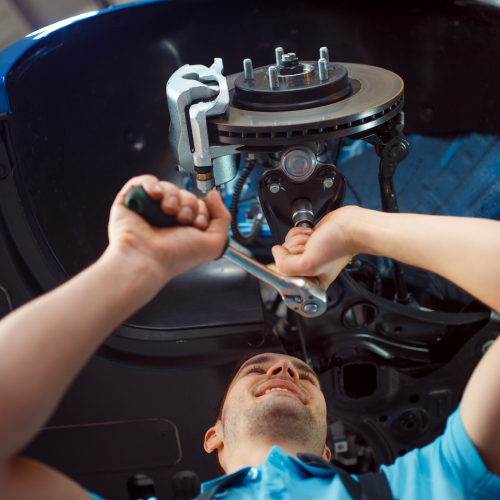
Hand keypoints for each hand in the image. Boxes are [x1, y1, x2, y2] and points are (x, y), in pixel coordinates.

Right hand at [107, 175, 229, 289]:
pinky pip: (143, 182)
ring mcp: (149, 210)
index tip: (197, 223)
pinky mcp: (131, 203)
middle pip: (185, 195)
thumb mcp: (213, 242)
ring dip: (172, 196)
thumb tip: (214, 195)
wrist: (148, 260)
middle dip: (188, 204)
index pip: (199, 205)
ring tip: (168, 210)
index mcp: (185, 228)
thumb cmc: (175, 257)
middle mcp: (167, 219)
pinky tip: (155, 194)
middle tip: (182, 219)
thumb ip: (223, 218)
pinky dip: (151, 183)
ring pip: (167, 187)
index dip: (202, 210)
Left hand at [272, 206, 359, 288]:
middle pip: (284, 260)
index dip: (289, 264)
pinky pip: (291, 238)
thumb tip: (275, 253)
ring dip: (298, 240)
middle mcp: (308, 270)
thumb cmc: (338, 245)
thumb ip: (286, 265)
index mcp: (311, 283)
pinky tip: (311, 234)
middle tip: (310, 248)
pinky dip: (299, 233)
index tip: (300, 259)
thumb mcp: (309, 263)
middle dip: (296, 249)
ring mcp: (307, 255)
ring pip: (287, 247)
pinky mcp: (307, 242)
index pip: (285, 277)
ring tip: (312, 241)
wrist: (348, 225)